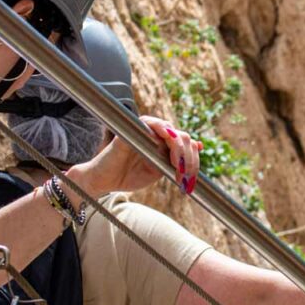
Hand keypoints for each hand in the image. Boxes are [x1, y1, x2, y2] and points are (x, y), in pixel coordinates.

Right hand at [72, 116, 200, 196]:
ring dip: (179, 148)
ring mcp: (145, 131)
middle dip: (189, 158)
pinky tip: (167, 140)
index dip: (193, 159)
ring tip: (177, 165)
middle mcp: (156, 135)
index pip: (187, 144)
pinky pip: (150, 122)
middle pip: (183, 137)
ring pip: (172, 130)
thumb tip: (199, 146)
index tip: (191, 178)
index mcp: (163, 144)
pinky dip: (162, 128)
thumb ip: (176, 160)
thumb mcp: (158, 170)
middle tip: (184, 175)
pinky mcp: (132, 130)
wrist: (104, 181)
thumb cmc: (129, 176)